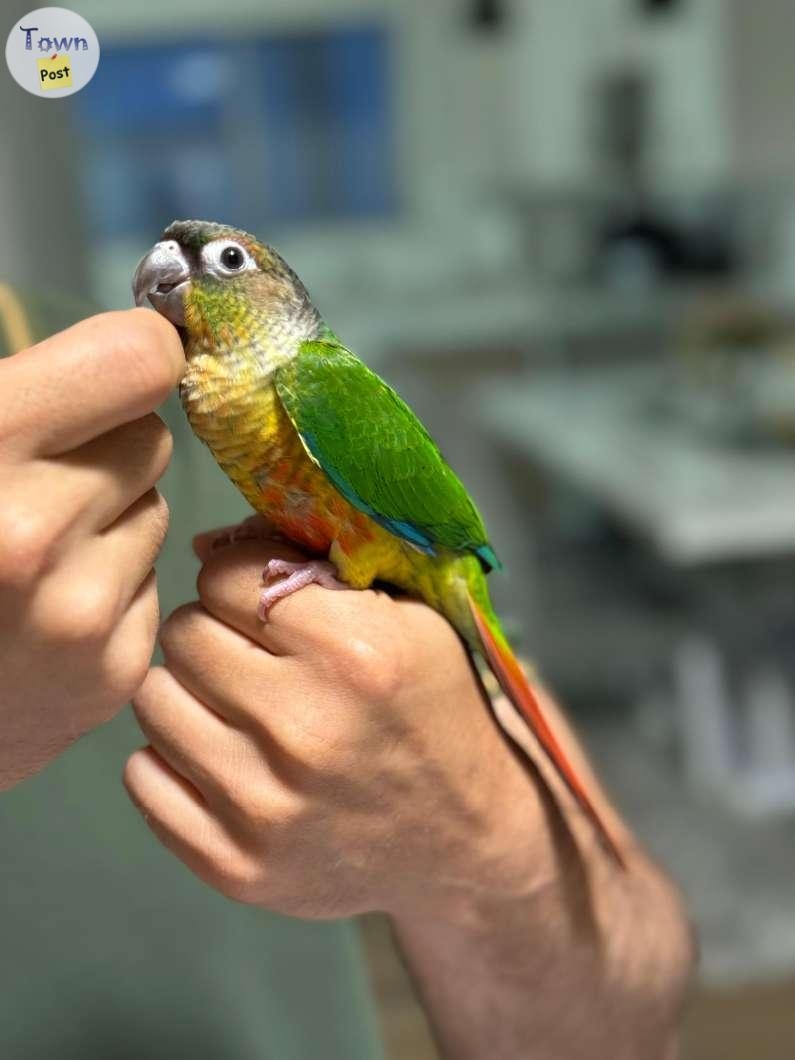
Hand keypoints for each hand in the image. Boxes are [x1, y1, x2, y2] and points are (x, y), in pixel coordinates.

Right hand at [0, 309, 183, 788]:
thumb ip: (20, 388)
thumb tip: (139, 340)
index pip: (138, 360)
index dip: (135, 354)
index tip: (115, 368)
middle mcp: (33, 533)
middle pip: (152, 437)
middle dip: (107, 444)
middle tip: (43, 472)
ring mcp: (80, 615)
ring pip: (156, 510)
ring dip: (110, 516)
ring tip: (33, 549)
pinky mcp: (112, 671)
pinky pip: (152, 581)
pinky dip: (110, 581)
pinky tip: (44, 606)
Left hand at [127, 534, 692, 1058]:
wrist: (464, 839)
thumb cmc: (433, 710)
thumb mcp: (409, 617)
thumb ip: (315, 566)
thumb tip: (203, 546)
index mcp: (353, 653)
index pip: (225, 578)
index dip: (239, 580)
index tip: (260, 601)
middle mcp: (304, 728)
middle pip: (184, 633)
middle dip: (212, 631)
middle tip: (247, 653)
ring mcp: (264, 805)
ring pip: (154, 699)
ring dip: (186, 691)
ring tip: (233, 703)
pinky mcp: (234, 864)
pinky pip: (141, 777)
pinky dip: (171, 759)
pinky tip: (220, 755)